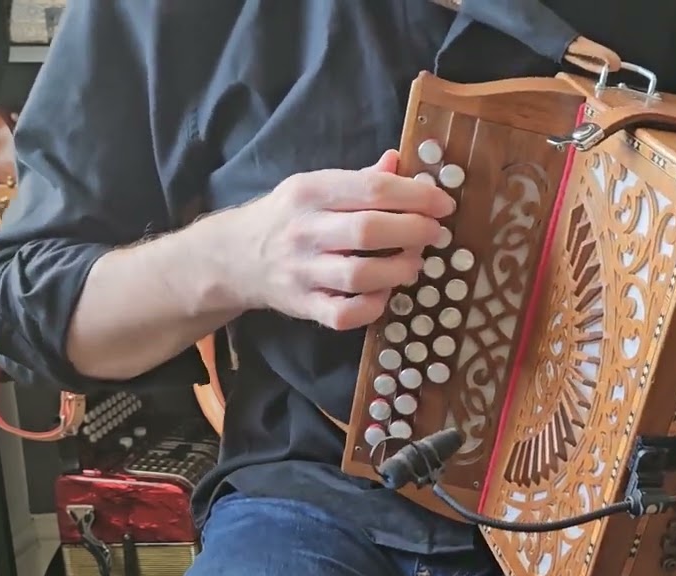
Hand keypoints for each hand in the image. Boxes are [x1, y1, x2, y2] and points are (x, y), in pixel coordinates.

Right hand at [226, 150, 454, 328]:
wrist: (232, 256)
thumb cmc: (287, 217)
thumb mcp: (314, 186)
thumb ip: (359, 178)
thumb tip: (399, 160)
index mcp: (311, 191)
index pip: (372, 189)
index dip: (416, 196)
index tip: (444, 204)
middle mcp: (305, 230)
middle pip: (369, 231)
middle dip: (413, 231)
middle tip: (435, 234)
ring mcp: (302, 271)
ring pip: (359, 275)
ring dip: (398, 270)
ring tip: (415, 264)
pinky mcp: (302, 305)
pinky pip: (343, 314)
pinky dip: (371, 308)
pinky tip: (384, 296)